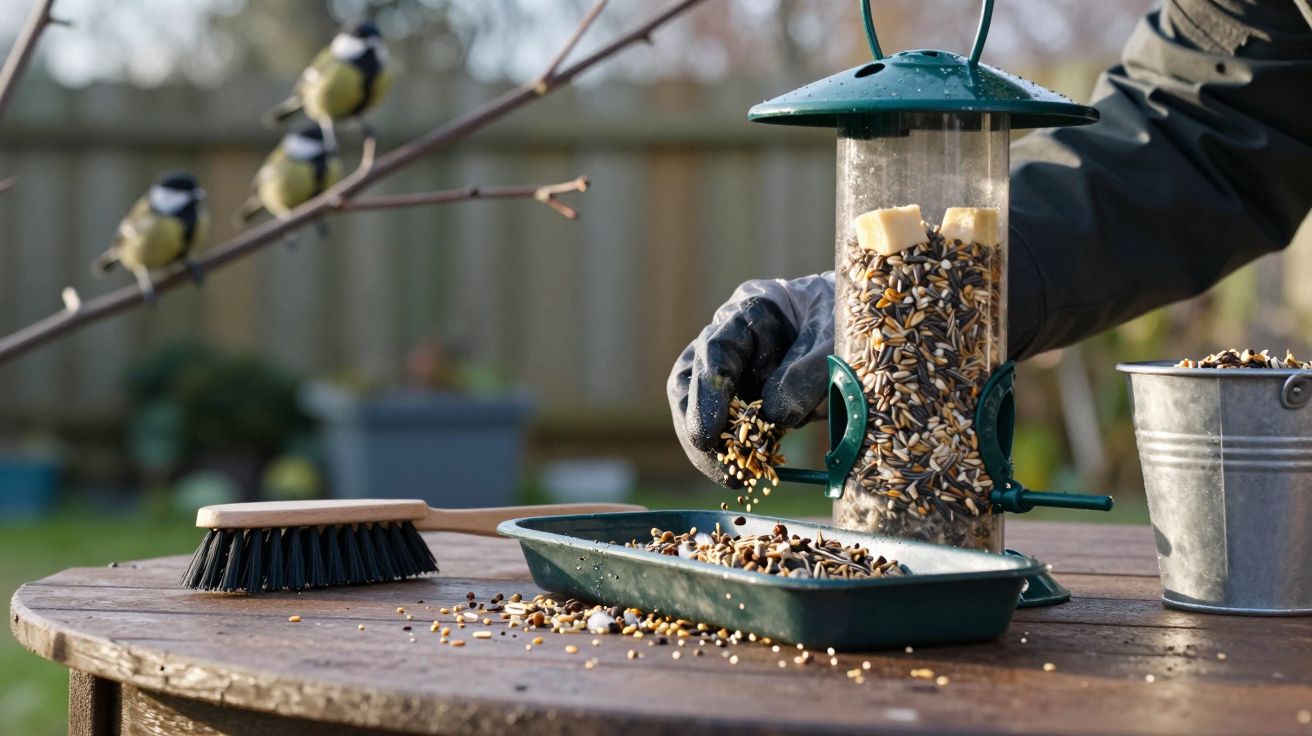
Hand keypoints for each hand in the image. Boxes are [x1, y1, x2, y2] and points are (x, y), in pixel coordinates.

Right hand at [667, 274, 833, 486]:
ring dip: (715, 446)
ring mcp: (740, 372)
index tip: (708, 434)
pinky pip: (736, 428)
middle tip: (718, 466)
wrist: (866, 324)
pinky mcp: (754, 399)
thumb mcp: (836, 336)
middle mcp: (734, 342)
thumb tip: (775, 417)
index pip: (714, 350)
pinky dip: (740, 453)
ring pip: (704, 410)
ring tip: (735, 478)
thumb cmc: (850, 317)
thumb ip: (809, 370)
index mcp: (750, 312)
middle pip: (690, 383)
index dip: (706, 394)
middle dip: (696, 428)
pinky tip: (753, 473)